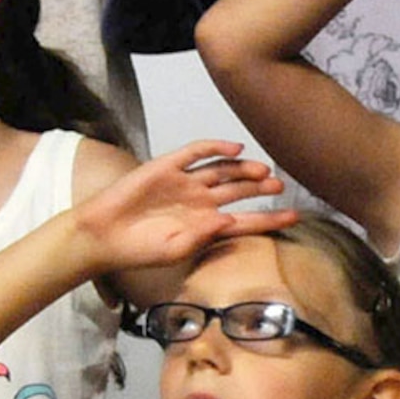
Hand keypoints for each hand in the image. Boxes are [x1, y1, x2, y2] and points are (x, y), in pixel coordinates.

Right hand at [73, 141, 296, 277]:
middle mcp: (200, 202)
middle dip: (261, 188)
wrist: (104, 235)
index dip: (271, 218)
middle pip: (239, 190)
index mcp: (206, 226)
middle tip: (280, 186)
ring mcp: (185, 183)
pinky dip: (215, 147)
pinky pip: (196, 152)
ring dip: (244, 169)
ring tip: (263, 171)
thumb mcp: (176, 251)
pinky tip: (234, 148)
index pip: (246, 220)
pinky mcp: (167, 166)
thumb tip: (229, 220)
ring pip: (223, 170)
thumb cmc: (139, 250)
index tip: (295, 216)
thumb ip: (203, 237)